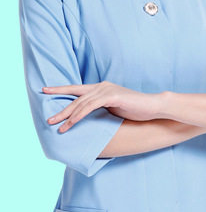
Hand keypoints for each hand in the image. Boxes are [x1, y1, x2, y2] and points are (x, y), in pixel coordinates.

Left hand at [43, 82, 161, 130]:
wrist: (154, 106)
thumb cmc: (137, 109)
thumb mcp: (116, 107)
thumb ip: (103, 107)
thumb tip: (91, 115)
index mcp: (102, 88)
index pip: (77, 89)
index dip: (61, 89)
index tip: (45, 91)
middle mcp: (102, 86)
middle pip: (75, 97)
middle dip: (60, 109)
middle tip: (48, 119)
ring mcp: (106, 90)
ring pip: (81, 103)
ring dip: (67, 116)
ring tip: (57, 125)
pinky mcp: (111, 96)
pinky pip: (90, 106)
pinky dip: (79, 115)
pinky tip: (72, 122)